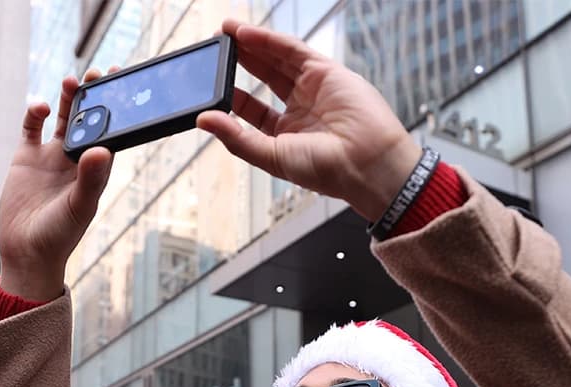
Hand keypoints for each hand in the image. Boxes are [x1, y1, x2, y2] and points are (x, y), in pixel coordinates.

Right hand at [0, 69, 116, 300]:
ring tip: (72, 80)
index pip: (112, 132)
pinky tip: (41, 107)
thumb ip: (90, 179)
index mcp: (96, 170)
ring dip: (69, 98)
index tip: (125, 85)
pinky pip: (32, 127)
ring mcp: (51, 156)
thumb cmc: (59, 235)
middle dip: (94, 95)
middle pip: (89, 118)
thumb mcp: (78, 207)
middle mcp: (75, 159)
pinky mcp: (26, 157)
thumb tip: (102, 149)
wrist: (26, 252)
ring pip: (64, 118)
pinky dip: (36, 113)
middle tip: (100, 72)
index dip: (119, 109)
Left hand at [197, 20, 421, 221]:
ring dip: (251, 44)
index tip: (209, 84)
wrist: (366, 164)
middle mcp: (301, 108)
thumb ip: (236, 138)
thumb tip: (204, 120)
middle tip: (214, 48)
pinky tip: (246, 34)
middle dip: (238, 61)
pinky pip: (292, 50)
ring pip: (276, 60)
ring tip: (225, 33)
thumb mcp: (271, 156)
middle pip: (263, 77)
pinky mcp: (326, 71)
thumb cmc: (326, 169)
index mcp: (287, 134)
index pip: (253, 109)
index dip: (231, 94)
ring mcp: (314, 88)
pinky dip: (269, 40)